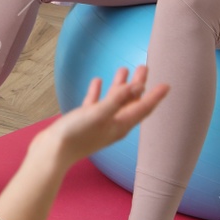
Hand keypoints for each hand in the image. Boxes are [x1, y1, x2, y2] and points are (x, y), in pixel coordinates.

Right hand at [33, 66, 168, 166]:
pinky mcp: (85, 121)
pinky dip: (99, 91)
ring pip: (114, 101)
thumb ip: (118, 99)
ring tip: (123, 69)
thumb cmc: (76, 135)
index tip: (167, 84)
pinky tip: (97, 82)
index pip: (143, 108)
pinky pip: (96, 103)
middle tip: (144, 67)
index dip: (155, 96)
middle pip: (131, 102)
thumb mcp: (98, 114)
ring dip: (120, 86)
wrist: (52, 152)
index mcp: (121, 125)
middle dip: (139, 86)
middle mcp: (113, 124)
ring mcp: (99, 123)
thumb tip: (138, 86)